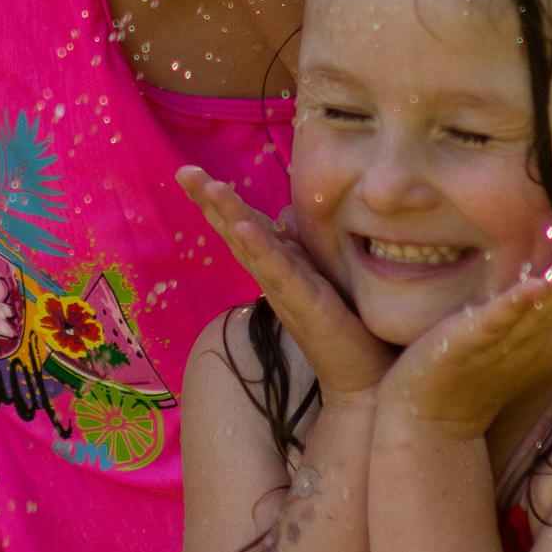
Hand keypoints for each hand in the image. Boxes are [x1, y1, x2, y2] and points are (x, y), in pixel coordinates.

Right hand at [178, 169, 393, 403]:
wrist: (368, 380)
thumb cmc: (347, 331)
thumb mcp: (322, 277)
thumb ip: (302, 249)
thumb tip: (285, 216)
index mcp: (277, 269)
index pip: (242, 227)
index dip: (216, 200)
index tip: (190, 172)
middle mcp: (273, 278)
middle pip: (235, 231)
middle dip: (209, 200)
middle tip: (183, 171)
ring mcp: (287, 291)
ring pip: (251, 246)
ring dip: (229, 214)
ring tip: (209, 186)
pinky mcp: (307, 305)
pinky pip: (279, 272)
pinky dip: (258, 249)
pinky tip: (240, 227)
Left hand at [376, 227, 551, 439]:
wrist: (433, 417)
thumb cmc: (472, 373)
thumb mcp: (512, 340)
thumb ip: (532, 312)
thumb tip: (548, 278)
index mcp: (545, 341)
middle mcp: (534, 343)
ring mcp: (506, 344)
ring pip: (543, 309)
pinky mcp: (473, 342)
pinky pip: (499, 322)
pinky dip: (516, 305)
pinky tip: (533, 287)